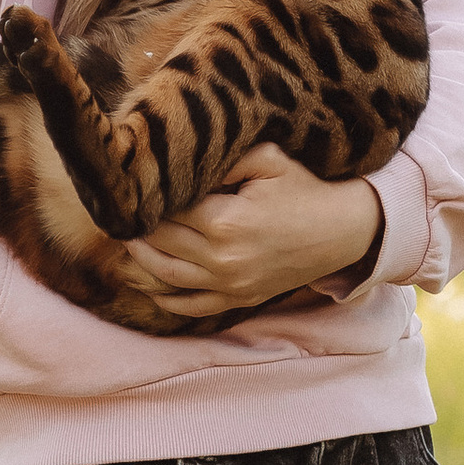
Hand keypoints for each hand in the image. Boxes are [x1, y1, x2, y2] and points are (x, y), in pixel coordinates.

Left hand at [122, 146, 381, 319]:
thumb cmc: (305, 190)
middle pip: (159, 243)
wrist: (343, 232)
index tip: (131, 186)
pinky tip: (150, 283)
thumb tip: (181, 162)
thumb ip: (223, 158)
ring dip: (141, 258)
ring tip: (128, 237)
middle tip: (120, 208)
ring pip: (166, 276)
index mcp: (225, 221)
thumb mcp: (268, 160)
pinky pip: (191, 306)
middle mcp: (222, 259)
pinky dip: (166, 297)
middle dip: (137, 226)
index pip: (166, 210)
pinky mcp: (238, 299)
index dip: (145, 197)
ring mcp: (229, 285)